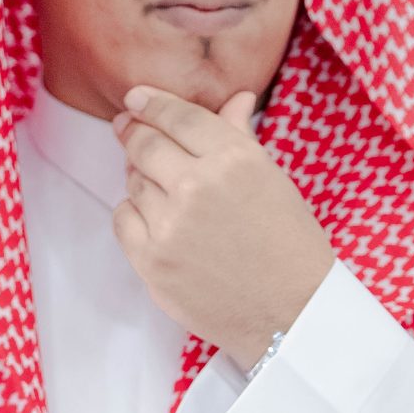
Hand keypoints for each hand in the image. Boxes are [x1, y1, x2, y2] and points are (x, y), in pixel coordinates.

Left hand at [111, 85, 335, 367]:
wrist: (290, 314)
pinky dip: (133, 214)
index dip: (151, 103)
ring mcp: (169, 225)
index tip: (136, 98)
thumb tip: (235, 98)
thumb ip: (241, 138)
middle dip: (132, 131)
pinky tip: (156, 220)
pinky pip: (123, 219)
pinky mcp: (151, 260)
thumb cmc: (290, 247)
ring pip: (133, 182)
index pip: (178, 116)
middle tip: (127, 128)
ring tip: (161, 187)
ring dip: (141, 178)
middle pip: (145, 143)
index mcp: (234, 158)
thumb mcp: (274, 182)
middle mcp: (197, 185)